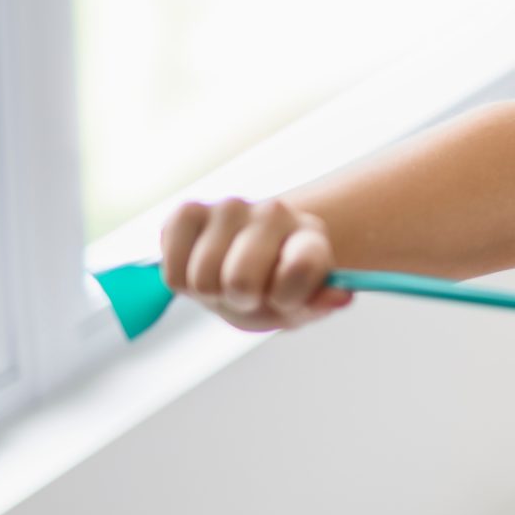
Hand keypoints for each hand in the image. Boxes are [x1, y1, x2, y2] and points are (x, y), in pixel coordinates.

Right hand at [160, 197, 354, 333]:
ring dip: (212, 293)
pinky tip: (201, 268)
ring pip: (203, 277)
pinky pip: (174, 270)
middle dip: (242, 300)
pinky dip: (184, 283)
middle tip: (250, 294)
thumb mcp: (300, 307)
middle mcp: (274, 212)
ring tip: (226, 280)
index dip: (288, 296)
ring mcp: (230, 208)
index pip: (302, 264)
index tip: (284, 301)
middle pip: (240, 280)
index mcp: (311, 235)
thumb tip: (341, 297)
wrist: (242, 268)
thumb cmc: (275, 289)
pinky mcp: (189, 212)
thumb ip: (318, 304)